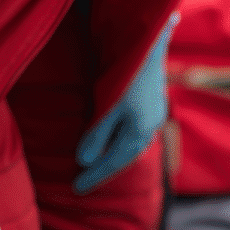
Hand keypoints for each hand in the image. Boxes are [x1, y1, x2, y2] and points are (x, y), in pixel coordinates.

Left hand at [75, 13, 179, 192]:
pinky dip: (119, 145)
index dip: (95, 176)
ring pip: (130, 146)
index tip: (77, 189)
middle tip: (83, 183)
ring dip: (113, 159)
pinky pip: (133, 135)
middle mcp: (150, 127)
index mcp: (140, 131)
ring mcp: (152, 115)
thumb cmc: (126, 74)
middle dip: (104, 171)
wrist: (150, 40)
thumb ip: (98, 134)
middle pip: (124, 158)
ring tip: (96, 169)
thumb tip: (85, 160)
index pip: (114, 162)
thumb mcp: (108, 106)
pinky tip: (112, 145)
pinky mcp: (150, 104)